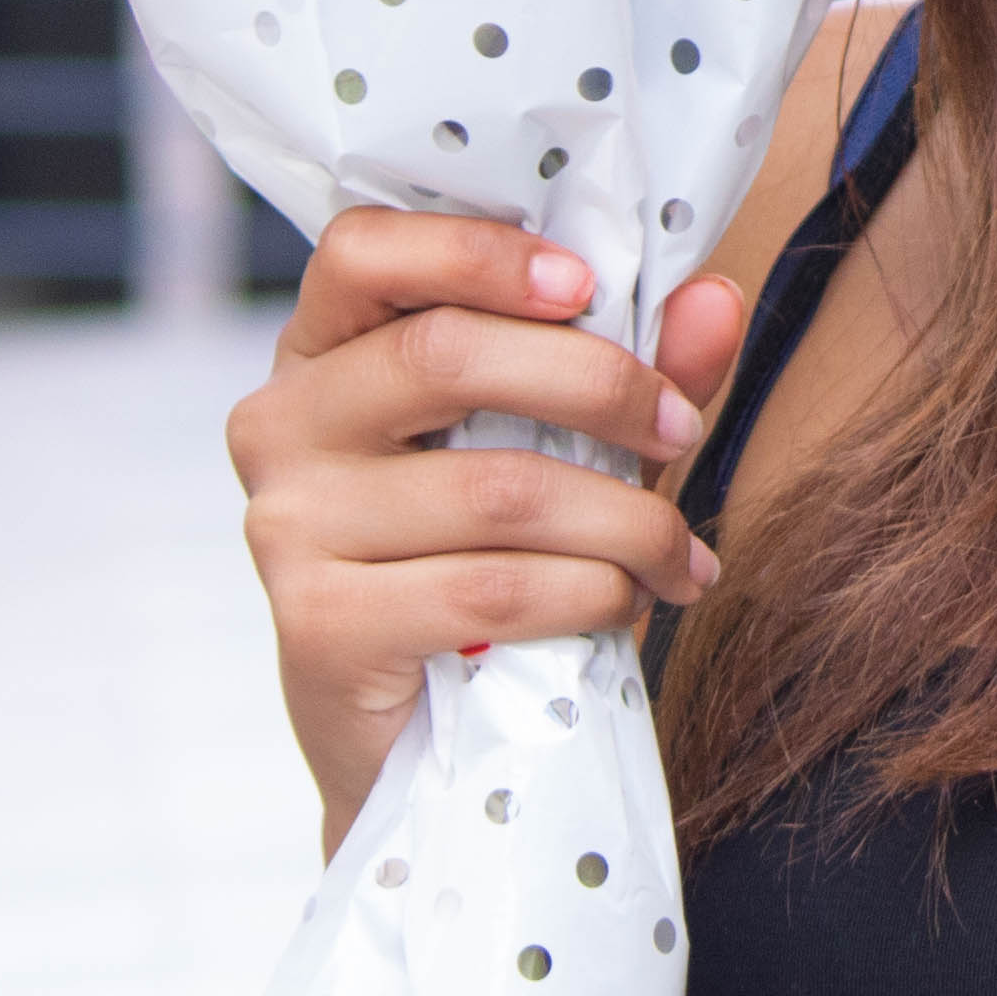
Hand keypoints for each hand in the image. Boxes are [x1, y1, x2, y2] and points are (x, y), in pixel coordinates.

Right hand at [230, 218, 754, 840]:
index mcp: (323, 352)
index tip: (586, 284)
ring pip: (492, 487)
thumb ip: (638, 368)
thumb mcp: (568, 449)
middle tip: (682, 429)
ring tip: (680, 555)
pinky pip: (488, 589)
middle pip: (443, 356)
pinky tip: (629, 604)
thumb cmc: (487, 563)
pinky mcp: (316, 625)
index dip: (476, 252)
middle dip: (599, 386)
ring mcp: (286, 527)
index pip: (363, 249)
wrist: (421, 746)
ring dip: (625, 519)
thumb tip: (715, 297)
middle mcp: (281, 424)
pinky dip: (590, 593)